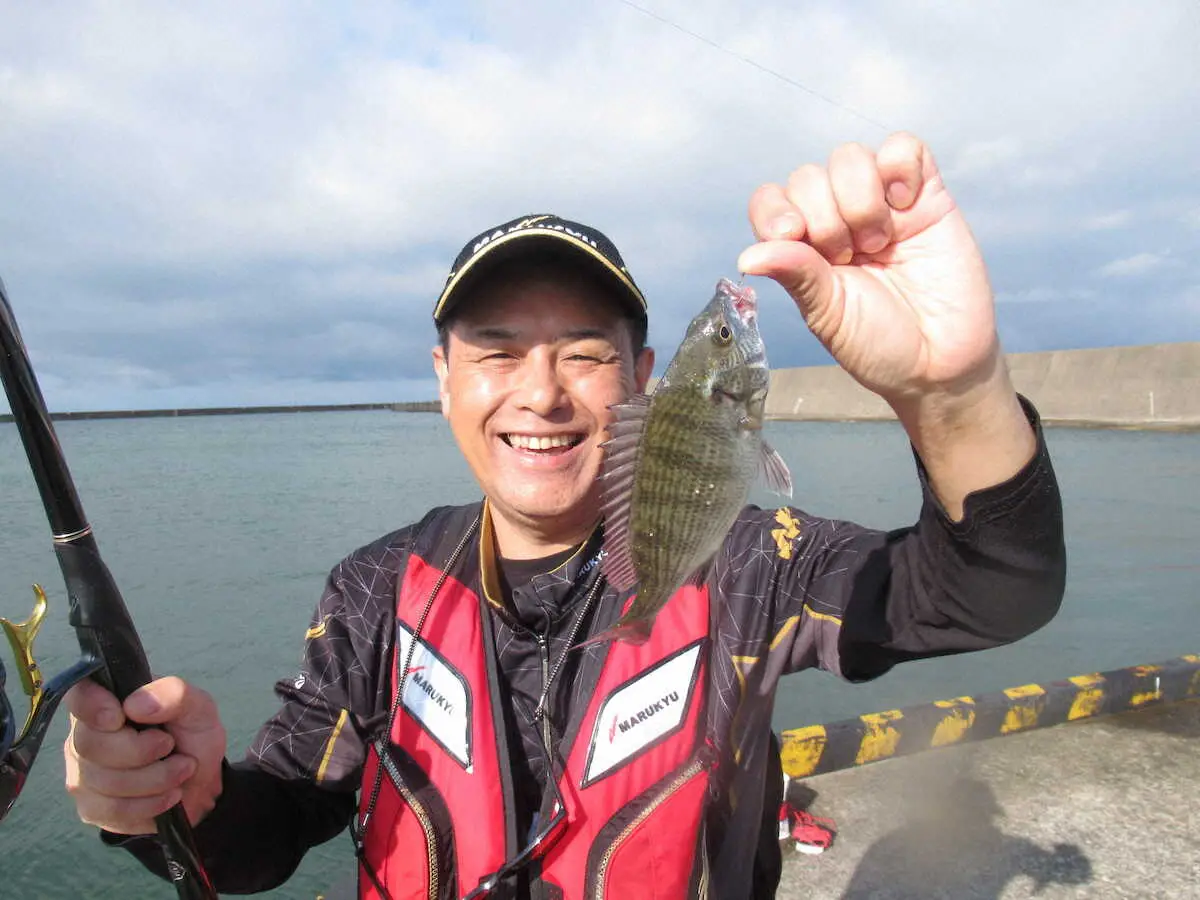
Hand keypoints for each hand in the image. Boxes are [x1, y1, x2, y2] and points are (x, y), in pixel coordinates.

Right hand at [64, 676, 225, 834]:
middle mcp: (84, 735)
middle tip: (171, 746)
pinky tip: (169, 795)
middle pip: (89, 745)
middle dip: (140, 751)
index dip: (91, 706)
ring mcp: (82, 773)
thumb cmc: (193, 736)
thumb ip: (173, 694)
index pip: (78, 694)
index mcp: (108, 700)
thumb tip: (134, 704)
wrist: (201, 782)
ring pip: (104, 782)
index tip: (118, 718)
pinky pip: (113, 810)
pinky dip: (150, 804)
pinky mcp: (91, 807)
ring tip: (181, 769)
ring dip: (155, 779)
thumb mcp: (198, 707)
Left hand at [739, 132, 997, 400]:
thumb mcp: (827, 314)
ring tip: (878, 243)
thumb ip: (795, 275)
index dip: (775, 210)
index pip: (771, 201)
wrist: (939, 362)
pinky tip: (905, 205)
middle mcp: (837, 219)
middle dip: (824, 219)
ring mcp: (881, 203)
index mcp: (804, 247)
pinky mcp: (925, 195)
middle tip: (850, 259)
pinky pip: (904, 147)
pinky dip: (900, 166)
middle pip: (809, 177)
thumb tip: (747, 257)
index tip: (793, 235)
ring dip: (858, 200)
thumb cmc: (879, 344)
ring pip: (850, 157)